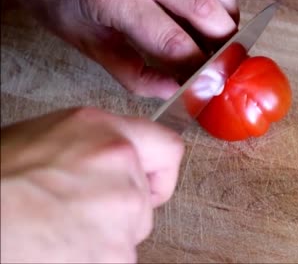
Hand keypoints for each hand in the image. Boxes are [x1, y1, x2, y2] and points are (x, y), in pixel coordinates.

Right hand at [0, 107, 183, 262]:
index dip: (159, 171)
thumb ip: (90, 147)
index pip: (167, 146)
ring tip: (61, 229)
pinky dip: (96, 257)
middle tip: (77, 210)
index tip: (151, 182)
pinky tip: (62, 248)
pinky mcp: (118, 253)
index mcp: (101, 132)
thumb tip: (103, 161)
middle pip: (143, 197)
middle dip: (119, 208)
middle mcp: (121, 165)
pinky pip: (118, 256)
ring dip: (106, 233)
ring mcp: (124, 210)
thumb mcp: (45, 140)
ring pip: (131, 229)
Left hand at [11, 0, 238, 98]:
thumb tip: (171, 90)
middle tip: (220, 64)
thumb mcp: (90, 44)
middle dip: (222, 44)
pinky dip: (221, 2)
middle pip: (205, 11)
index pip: (173, 42)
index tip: (208, 86)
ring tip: (218, 41)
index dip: (198, 69)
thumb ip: (132, 72)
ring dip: (227, 20)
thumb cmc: (61, 3)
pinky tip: (213, 17)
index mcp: (116, 1)